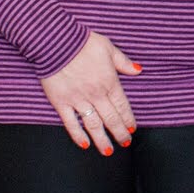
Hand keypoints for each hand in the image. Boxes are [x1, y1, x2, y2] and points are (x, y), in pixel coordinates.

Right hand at [40, 32, 140, 153]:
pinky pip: (71, 123)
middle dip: (119, 133)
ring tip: (108, 151)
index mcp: (109, 81)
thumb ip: (123, 62)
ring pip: (93, 125)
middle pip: (111, 119)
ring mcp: (78, 99)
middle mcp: (95, 94)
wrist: (55, 42)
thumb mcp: (108, 48)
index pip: (122, 106)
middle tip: (125, 143)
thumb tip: (138, 70)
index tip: (132, 130)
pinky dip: (78, 135)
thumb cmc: (83, 42)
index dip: (128, 119)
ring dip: (102, 140)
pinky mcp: (61, 102)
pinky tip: (85, 144)